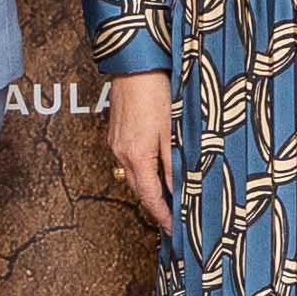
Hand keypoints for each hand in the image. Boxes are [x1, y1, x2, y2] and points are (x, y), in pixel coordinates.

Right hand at [108, 72, 173, 231]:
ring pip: (133, 175)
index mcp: (137, 155)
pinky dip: (142, 170)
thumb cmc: (155, 92)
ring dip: (149, 187)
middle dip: (155, 205)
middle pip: (139, 189)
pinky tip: (155, 168)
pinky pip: (128, 160)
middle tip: (173, 217)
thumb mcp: (171, 131)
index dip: (162, 215)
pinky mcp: (116, 134)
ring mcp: (116, 143)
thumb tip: (180, 190)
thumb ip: (174, 164)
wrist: (134, 66)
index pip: (150, 196)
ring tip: (168, 195)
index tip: (173, 229)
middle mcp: (121, 153)